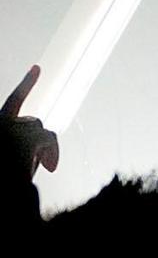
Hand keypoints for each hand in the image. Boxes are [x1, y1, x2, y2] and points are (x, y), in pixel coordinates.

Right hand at [5, 65, 60, 180]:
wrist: (9, 189)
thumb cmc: (13, 176)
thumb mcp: (16, 154)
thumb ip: (23, 141)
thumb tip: (43, 138)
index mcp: (0, 122)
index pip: (14, 100)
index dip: (27, 84)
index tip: (38, 67)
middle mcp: (3, 121)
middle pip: (34, 122)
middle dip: (40, 142)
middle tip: (45, 164)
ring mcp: (12, 127)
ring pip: (42, 130)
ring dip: (44, 149)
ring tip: (38, 168)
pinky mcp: (25, 135)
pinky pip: (48, 138)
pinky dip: (51, 152)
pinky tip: (48, 167)